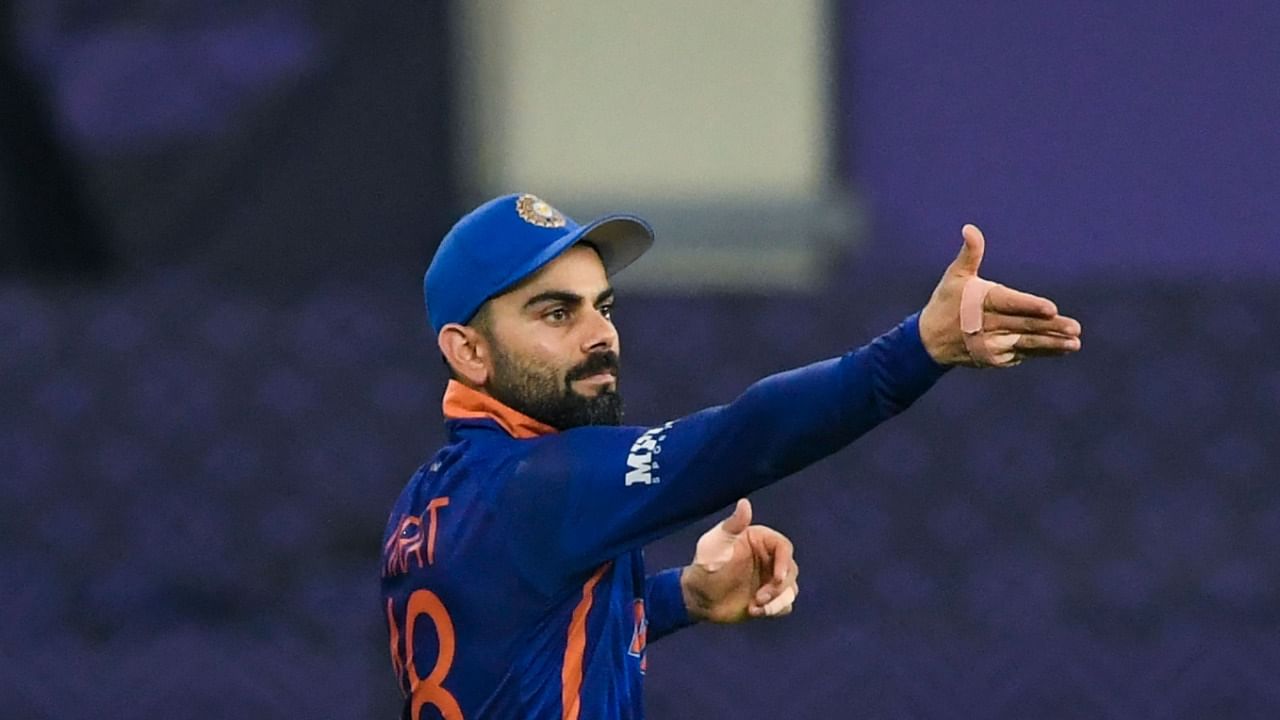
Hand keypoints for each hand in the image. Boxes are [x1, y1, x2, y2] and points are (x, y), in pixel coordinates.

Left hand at [680, 499, 798, 622]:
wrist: (698, 597)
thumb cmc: (704, 564)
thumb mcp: (715, 544)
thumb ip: (732, 526)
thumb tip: (745, 503)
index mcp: (760, 541)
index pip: (783, 547)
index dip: (784, 562)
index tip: (777, 578)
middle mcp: (769, 559)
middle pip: (791, 570)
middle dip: (779, 587)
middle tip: (760, 598)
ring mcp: (770, 580)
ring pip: (790, 589)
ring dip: (777, 601)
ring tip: (755, 607)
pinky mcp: (770, 599)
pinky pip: (784, 605)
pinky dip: (774, 610)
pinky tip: (753, 611)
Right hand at [918, 224, 1082, 366]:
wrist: (930, 341)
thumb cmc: (947, 302)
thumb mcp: (955, 276)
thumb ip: (970, 254)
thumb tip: (970, 228)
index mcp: (980, 302)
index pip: (1009, 303)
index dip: (1030, 306)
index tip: (1051, 309)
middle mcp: (987, 326)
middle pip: (1023, 326)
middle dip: (1051, 328)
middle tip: (1075, 327)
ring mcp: (991, 345)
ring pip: (1026, 344)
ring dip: (1052, 345)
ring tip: (1074, 344)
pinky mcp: (995, 359)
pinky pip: (1021, 354)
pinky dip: (1040, 352)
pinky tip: (1060, 350)